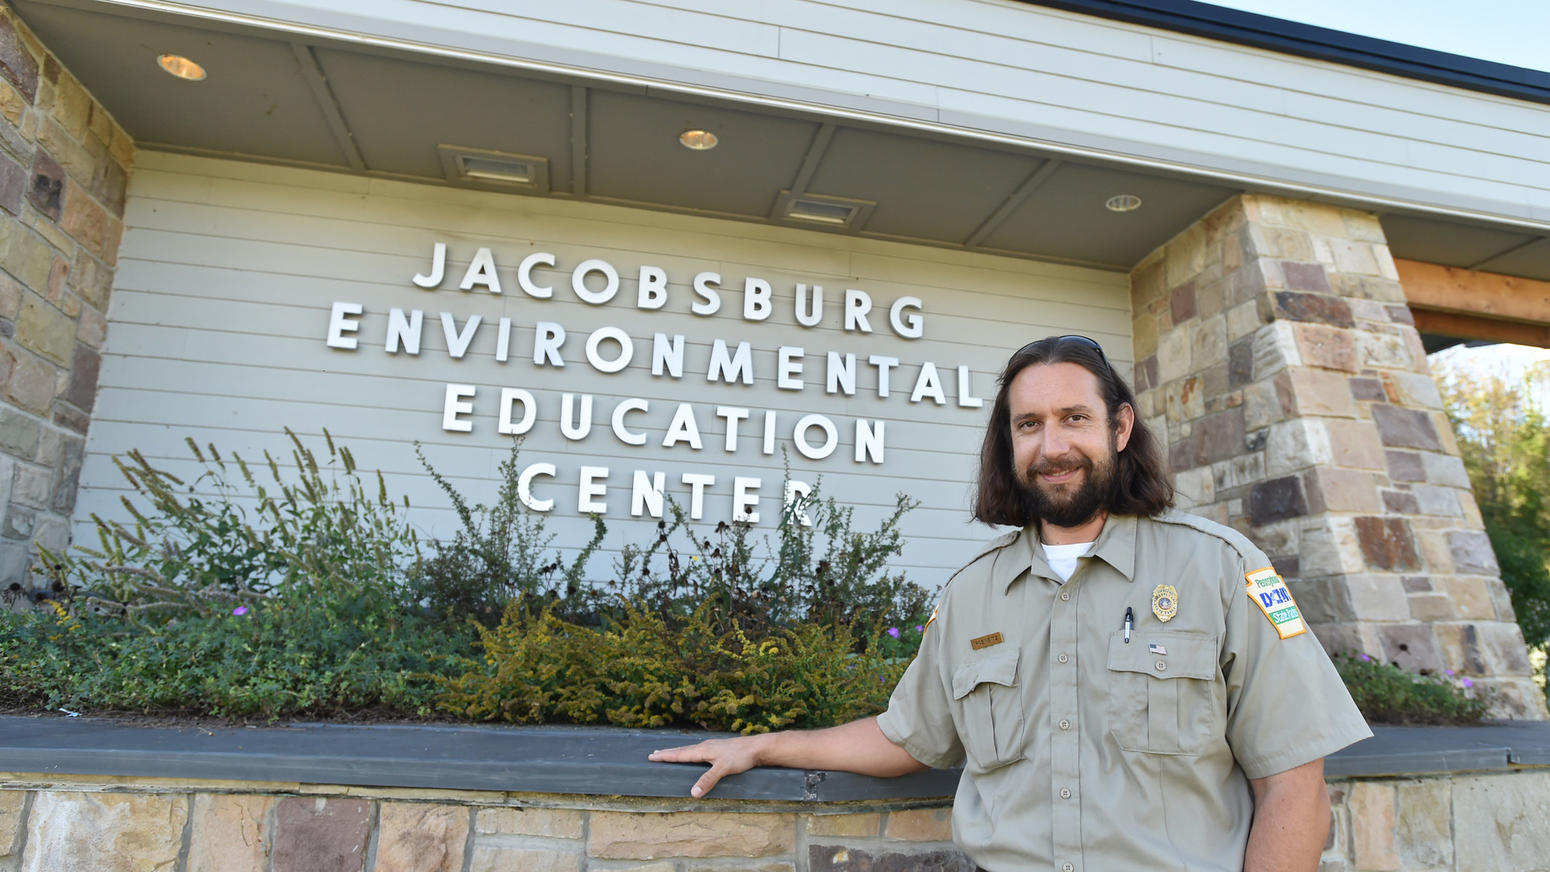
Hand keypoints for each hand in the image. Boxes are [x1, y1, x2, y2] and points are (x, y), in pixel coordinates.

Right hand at [649, 734, 767, 797]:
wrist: (757, 747)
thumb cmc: (741, 757)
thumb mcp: (724, 769)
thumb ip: (708, 780)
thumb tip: (693, 793)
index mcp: (703, 750)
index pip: (680, 754)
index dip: (666, 756)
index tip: (652, 756)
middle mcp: (705, 746)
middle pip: (682, 750)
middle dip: (668, 753)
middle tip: (654, 753)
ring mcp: (712, 747)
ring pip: (690, 749)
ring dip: (678, 751)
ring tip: (669, 752)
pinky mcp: (719, 749)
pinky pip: (698, 750)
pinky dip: (689, 752)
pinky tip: (693, 754)